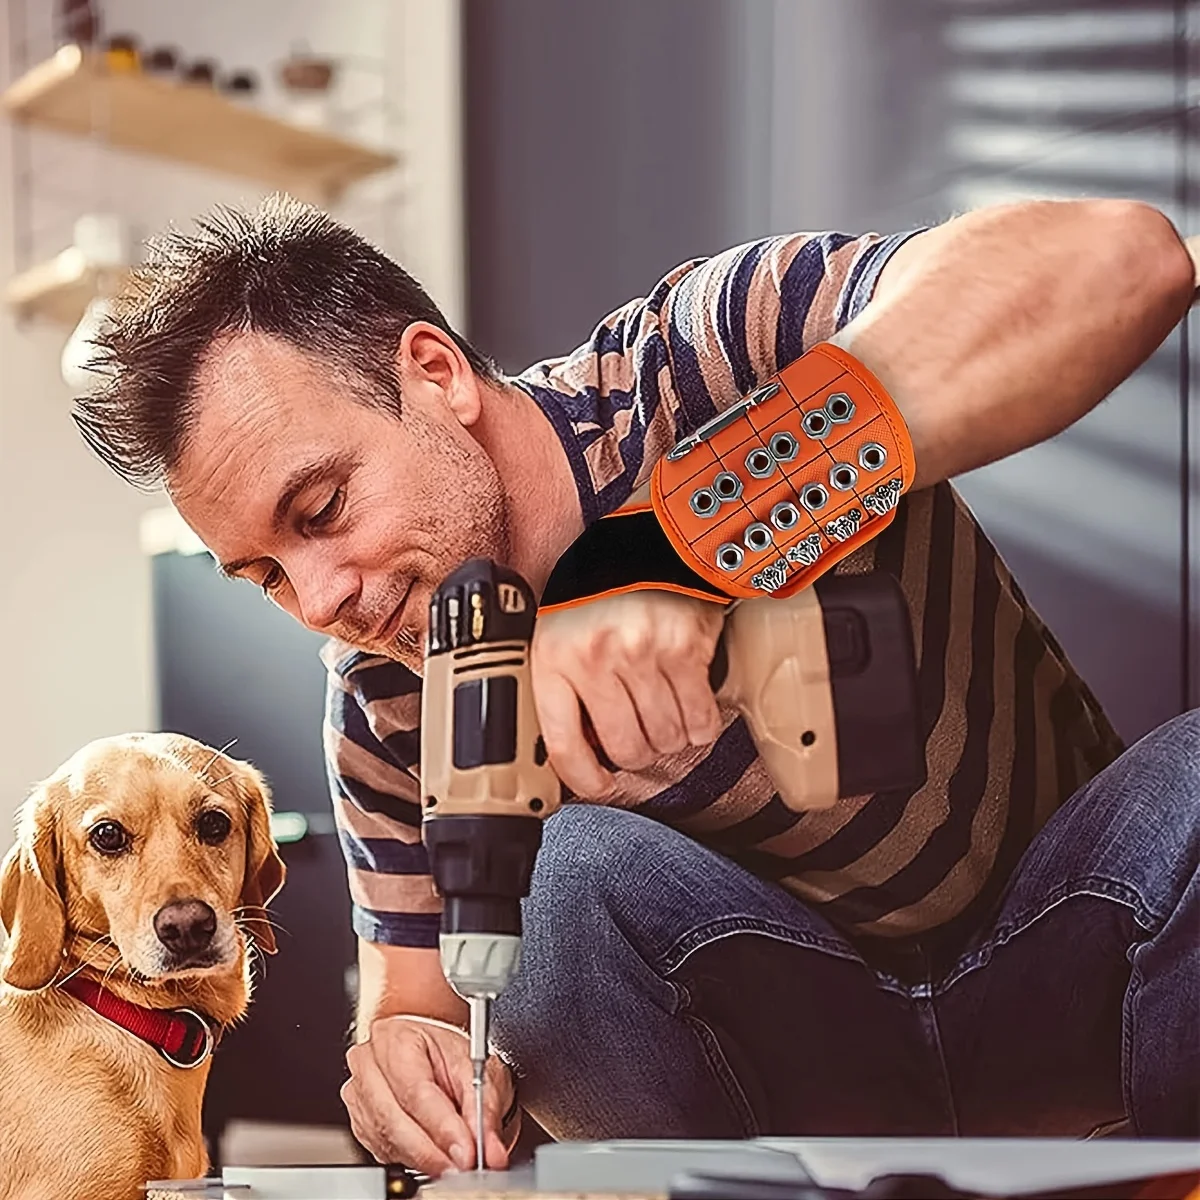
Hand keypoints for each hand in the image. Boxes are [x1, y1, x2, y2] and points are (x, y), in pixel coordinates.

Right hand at [342, 1014, 517, 1175]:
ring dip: (425, 1159)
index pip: (416, 1090)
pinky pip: (385, 1153)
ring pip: (389, 1142)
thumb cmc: (444, 1052)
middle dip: (433, 1151)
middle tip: (464, 1164)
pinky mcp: (359, 1124)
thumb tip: (489, 1148)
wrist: (424, 1050)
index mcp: (395, 1039)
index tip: (468, 1150)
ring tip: (456, 1161)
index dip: (443, 1126)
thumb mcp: (476, 1066)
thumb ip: (484, 1106)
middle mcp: (369, 1067)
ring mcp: (358, 1097)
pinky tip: (435, 1154)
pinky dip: (414, 1160)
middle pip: (395, 1121)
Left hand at [531, 589, 725, 797]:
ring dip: (670, 739)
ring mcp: (643, 654)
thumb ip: (565, 685)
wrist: (650, 536)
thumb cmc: (603, 586)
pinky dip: (700, 726)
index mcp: (554, 655)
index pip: (564, 743)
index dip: (584, 779)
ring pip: (665, 739)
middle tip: (641, 739)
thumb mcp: (561, 631)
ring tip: (666, 716)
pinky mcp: (686, 650)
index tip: (599, 786)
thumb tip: (580, 750)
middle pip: (625, 749)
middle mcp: (596, 657)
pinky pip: (700, 719)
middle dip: (637, 754)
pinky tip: (693, 712)